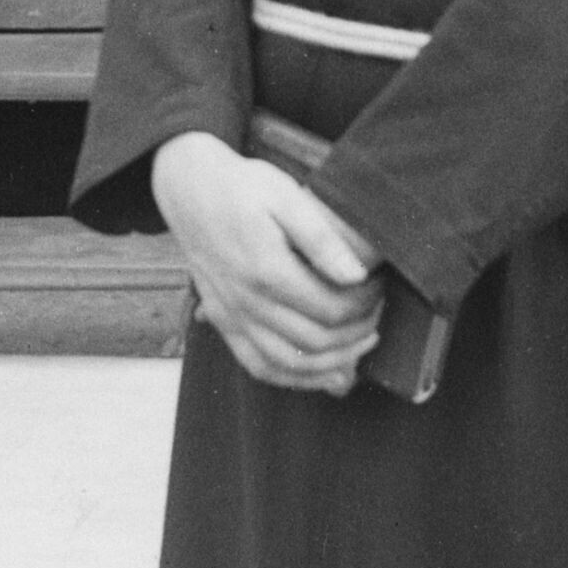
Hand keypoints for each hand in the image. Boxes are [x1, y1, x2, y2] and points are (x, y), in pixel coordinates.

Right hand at [151, 130, 383, 394]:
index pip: (332, 309)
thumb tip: (357, 275)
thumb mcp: (285, 196)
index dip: (365, 304)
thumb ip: (321, 239)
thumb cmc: (242, 188)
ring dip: (334, 363)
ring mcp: (232, 317)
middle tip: (377, 310)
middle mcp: (247, 302)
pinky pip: (259, 367)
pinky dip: (295, 378)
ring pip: (291, 363)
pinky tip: (321, 372)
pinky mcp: (223, 322)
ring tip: (362, 343)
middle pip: (317, 341)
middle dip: (358, 331)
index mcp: (267, 270)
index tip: (379, 285)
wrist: (189, 190)